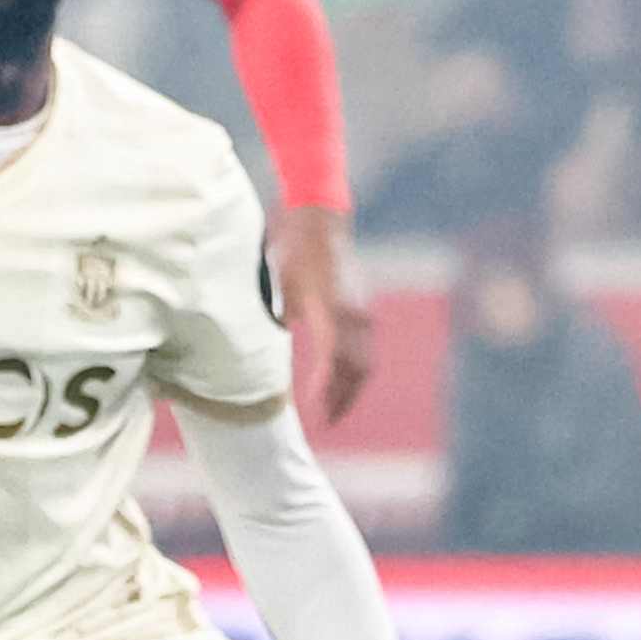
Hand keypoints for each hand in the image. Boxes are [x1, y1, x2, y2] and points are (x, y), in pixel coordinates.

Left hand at [273, 203, 365, 420]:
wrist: (319, 221)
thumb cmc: (292, 253)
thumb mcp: (280, 288)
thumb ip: (284, 319)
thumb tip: (275, 345)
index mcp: (329, 308)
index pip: (333, 357)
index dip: (327, 385)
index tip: (316, 405)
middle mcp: (351, 313)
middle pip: (357, 367)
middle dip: (344, 396)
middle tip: (328, 419)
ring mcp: (361, 311)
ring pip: (365, 360)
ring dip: (353, 387)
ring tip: (335, 407)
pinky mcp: (362, 308)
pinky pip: (365, 348)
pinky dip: (356, 370)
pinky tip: (342, 381)